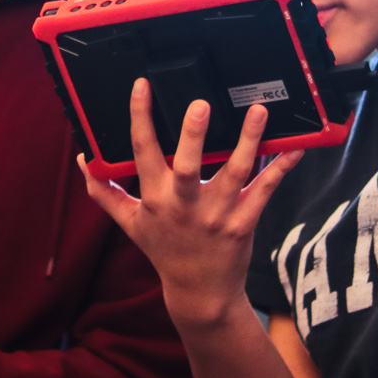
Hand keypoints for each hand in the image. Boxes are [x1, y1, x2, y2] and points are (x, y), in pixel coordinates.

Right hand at [78, 78, 302, 329]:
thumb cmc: (164, 250)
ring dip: (248, 142)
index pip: (143, 151)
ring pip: (234, 174)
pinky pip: (264, 192)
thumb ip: (105, 192)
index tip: (142, 85)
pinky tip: (294, 148)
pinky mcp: (243, 223)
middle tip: (200, 105)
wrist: (198, 292)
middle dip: (193, 136)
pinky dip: (280, 169)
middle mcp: (184, 205)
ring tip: (257, 112)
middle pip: (187, 166)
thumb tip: (83, 161)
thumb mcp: (130, 223)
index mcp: (155, 197)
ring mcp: (216, 215)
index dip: (141, 117)